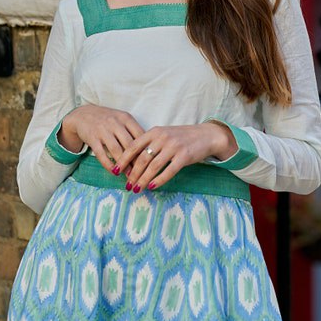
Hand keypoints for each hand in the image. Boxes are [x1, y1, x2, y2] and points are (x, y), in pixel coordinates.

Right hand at [60, 104, 143, 172]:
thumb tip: (149, 149)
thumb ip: (134, 131)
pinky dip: (108, 164)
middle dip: (136, 161)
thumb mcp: (122, 120)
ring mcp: (103, 130)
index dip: (146, 150)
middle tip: (143, 173)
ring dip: (124, 165)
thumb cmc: (107, 119)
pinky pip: (101, 154)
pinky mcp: (92, 138)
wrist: (82, 114)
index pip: (140, 135)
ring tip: (130, 176)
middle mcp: (115, 123)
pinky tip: (114, 172)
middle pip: (129, 144)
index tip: (152, 162)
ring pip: (116, 150)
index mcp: (126, 118)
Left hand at [115, 122, 237, 191]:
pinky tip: (152, 187)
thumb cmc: (182, 137)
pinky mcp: (184, 156)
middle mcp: (162, 137)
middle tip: (127, 185)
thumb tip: (132, 161)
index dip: (123, 159)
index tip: (115, 170)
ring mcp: (174, 146)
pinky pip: (169, 171)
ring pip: (153, 166)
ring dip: (143, 179)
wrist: (206, 136)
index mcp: (155, 131)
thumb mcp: (164, 134)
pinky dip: (159, 180)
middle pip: (142, 158)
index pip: (134, 146)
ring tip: (137, 189)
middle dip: (133, 173)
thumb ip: (150, 143)